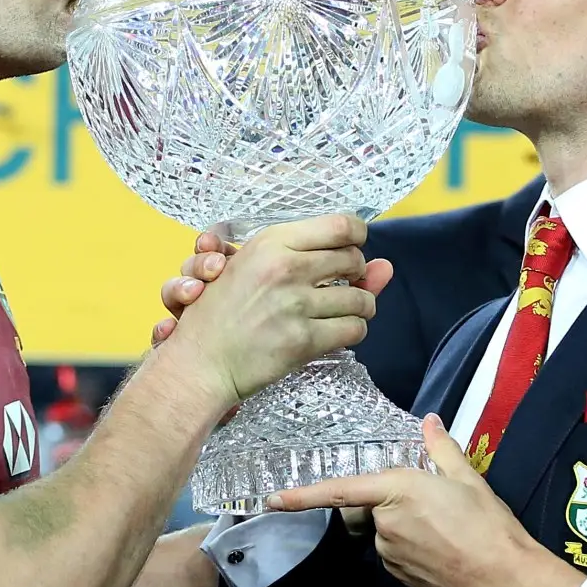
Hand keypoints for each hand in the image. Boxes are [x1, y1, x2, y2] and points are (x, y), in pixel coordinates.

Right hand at [159, 215, 388, 404]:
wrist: (200, 361)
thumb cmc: (221, 312)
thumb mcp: (257, 268)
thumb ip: (318, 258)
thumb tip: (387, 265)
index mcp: (271, 243)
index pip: (341, 225)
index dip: (356, 236)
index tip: (352, 249)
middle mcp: (285, 268)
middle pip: (354, 260)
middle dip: (356, 273)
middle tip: (344, 283)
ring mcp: (295, 305)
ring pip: (361, 299)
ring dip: (360, 306)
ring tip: (344, 310)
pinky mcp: (302, 340)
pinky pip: (353, 330)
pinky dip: (353, 331)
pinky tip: (336, 331)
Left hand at [268, 417, 573, 586]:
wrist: (505, 581)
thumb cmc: (489, 526)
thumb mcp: (469, 479)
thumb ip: (442, 449)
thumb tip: (430, 422)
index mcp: (398, 490)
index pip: (340, 491)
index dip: (303, 495)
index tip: (273, 499)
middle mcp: (386, 523)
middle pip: (372, 508)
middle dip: (392, 504)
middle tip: (435, 507)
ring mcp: (391, 554)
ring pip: (385, 532)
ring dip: (404, 527)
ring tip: (446, 529)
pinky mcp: (400, 577)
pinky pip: (396, 554)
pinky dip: (412, 548)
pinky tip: (443, 549)